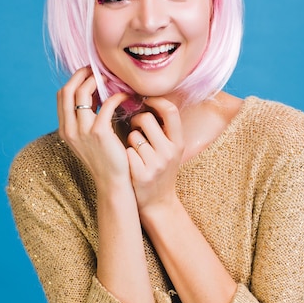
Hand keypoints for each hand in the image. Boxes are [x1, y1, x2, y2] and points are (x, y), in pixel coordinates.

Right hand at [57, 67, 130, 190]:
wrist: (112, 182)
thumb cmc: (105, 160)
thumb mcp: (89, 139)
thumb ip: (87, 119)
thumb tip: (95, 96)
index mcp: (65, 130)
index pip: (62, 96)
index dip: (74, 81)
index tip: (88, 74)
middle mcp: (69, 129)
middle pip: (67, 90)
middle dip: (81, 75)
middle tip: (97, 70)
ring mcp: (82, 131)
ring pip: (83, 93)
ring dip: (97, 82)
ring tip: (111, 80)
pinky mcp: (99, 132)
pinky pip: (106, 104)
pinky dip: (116, 96)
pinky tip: (125, 96)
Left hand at [126, 97, 184, 215]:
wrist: (158, 203)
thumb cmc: (161, 171)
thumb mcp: (171, 150)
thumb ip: (164, 129)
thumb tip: (148, 100)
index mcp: (178, 143)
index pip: (170, 111)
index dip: (156, 101)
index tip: (146, 100)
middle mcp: (169, 152)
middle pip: (146, 119)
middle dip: (136, 120)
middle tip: (135, 128)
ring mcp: (155, 164)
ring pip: (133, 135)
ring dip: (130, 140)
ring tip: (135, 151)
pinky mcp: (141, 174)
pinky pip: (126, 151)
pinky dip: (125, 154)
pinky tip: (130, 163)